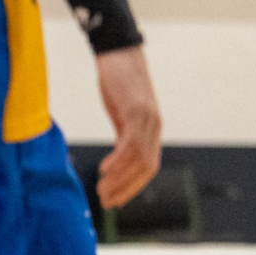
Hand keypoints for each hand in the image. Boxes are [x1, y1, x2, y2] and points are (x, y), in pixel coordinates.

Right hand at [94, 45, 160, 207]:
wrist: (119, 53)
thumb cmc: (118, 81)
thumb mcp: (121, 111)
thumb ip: (123, 131)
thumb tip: (117, 153)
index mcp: (150, 130)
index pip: (148, 167)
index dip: (133, 187)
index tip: (116, 201)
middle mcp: (154, 127)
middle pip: (147, 167)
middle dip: (127, 188)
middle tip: (107, 201)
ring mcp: (147, 119)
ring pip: (139, 159)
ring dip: (120, 178)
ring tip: (102, 189)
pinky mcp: (136, 110)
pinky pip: (131, 142)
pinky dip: (119, 160)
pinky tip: (105, 169)